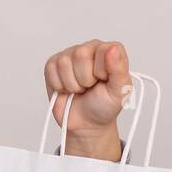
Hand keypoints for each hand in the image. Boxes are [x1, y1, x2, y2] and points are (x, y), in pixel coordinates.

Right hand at [42, 40, 131, 158]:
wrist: (87, 123)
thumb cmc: (104, 105)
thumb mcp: (119, 91)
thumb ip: (119, 69)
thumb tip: (113, 49)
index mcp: (108, 51)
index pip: (103, 50)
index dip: (103, 72)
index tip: (105, 82)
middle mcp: (88, 48)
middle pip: (80, 54)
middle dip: (86, 79)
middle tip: (91, 87)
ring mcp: (69, 55)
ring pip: (64, 63)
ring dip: (74, 84)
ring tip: (81, 89)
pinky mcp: (53, 64)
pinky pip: (52, 70)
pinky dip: (61, 86)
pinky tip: (68, 89)